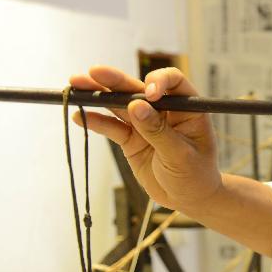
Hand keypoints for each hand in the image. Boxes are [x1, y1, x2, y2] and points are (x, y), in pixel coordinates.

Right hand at [69, 65, 222, 213]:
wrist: (188, 198)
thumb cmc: (195, 174)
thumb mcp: (181, 155)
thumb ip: (158, 131)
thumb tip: (136, 106)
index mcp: (187, 108)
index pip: (173, 82)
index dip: (159, 80)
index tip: (149, 93)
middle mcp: (165, 110)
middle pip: (138, 89)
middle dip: (116, 80)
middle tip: (94, 72)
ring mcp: (145, 124)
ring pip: (120, 105)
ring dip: (98, 95)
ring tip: (76, 85)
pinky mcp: (131, 139)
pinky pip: (112, 127)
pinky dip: (96, 121)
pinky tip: (78, 116)